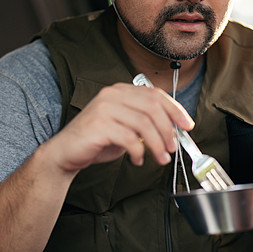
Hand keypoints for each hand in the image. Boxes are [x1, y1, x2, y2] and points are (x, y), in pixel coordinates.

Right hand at [45, 83, 193, 173]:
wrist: (65, 153)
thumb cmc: (96, 141)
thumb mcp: (125, 128)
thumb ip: (145, 124)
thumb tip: (173, 132)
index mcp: (121, 91)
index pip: (155, 95)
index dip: (175, 110)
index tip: (187, 126)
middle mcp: (112, 95)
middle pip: (153, 107)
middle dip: (168, 130)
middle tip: (173, 148)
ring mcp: (104, 108)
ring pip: (144, 123)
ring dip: (157, 144)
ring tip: (160, 158)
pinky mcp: (98, 125)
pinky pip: (129, 138)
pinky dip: (138, 151)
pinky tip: (138, 159)